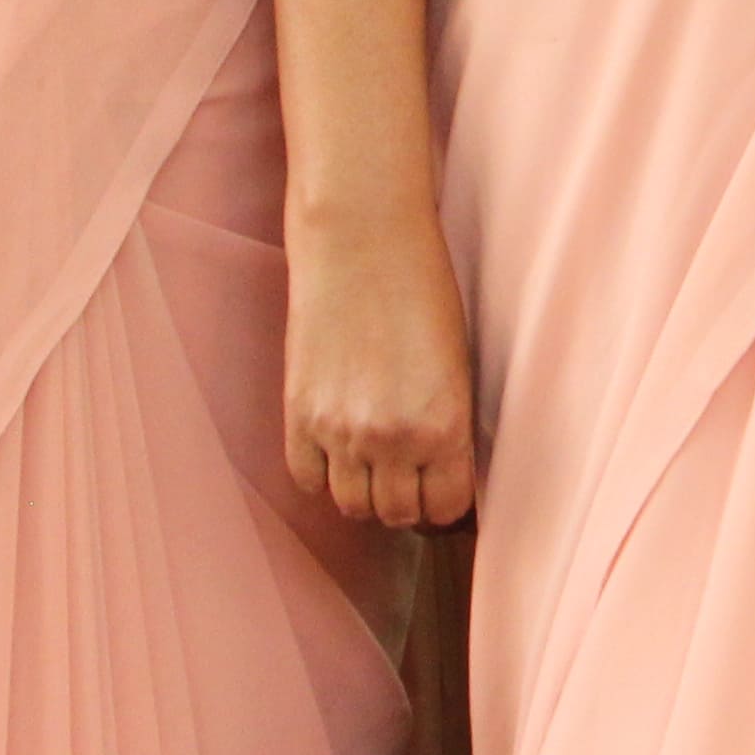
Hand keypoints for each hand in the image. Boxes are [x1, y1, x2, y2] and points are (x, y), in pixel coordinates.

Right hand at [287, 206, 482, 529]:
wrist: (362, 240)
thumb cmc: (422, 289)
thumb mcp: (456, 366)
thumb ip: (448, 427)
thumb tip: (442, 474)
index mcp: (444, 428)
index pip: (444, 508)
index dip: (446, 504)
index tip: (443, 491)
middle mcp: (391, 440)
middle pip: (396, 513)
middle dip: (407, 501)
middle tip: (409, 476)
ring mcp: (339, 431)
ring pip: (351, 506)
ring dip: (365, 492)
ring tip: (373, 463)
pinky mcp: (299, 414)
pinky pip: (306, 479)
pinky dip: (322, 473)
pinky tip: (336, 448)